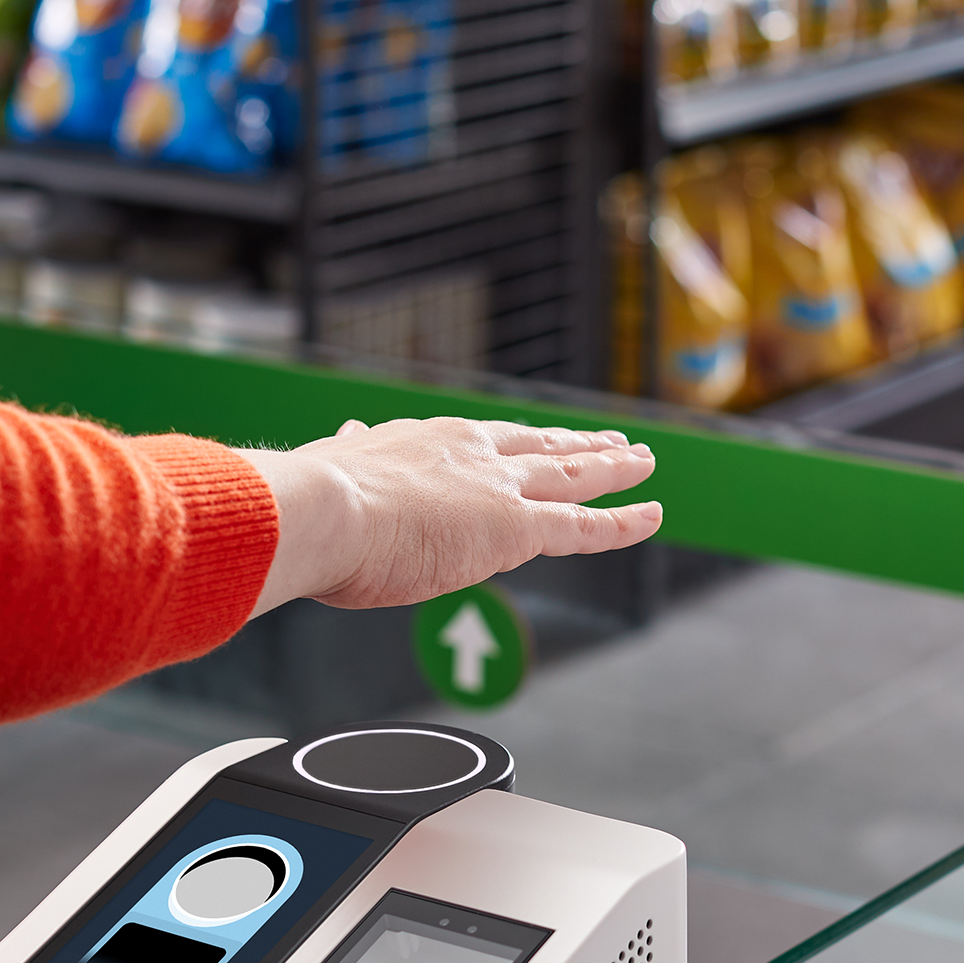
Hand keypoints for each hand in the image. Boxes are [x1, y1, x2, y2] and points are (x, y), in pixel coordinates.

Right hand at [240, 418, 660, 614]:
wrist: (319, 511)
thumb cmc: (310, 506)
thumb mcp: (332, 468)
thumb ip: (349, 454)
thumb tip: (344, 434)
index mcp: (423, 443)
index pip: (482, 443)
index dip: (514, 444)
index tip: (531, 439)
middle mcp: (470, 454)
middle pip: (540, 445)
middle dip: (578, 442)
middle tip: (612, 439)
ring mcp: (498, 489)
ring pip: (573, 474)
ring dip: (614, 467)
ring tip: (645, 462)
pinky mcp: (515, 528)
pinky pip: (583, 525)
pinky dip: (622, 521)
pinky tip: (653, 514)